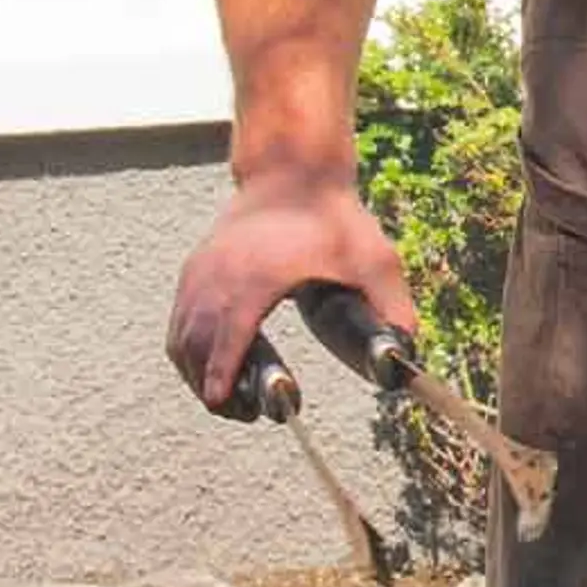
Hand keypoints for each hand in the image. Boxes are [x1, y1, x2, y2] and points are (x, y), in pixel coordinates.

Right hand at [166, 175, 418, 414]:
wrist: (292, 172)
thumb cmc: (334, 219)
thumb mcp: (374, 260)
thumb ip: (392, 306)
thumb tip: (408, 353)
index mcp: (257, 274)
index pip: (231, 329)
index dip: (225, 369)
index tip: (223, 402)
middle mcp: (218, 273)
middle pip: (197, 343)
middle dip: (213, 387)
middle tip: (245, 414)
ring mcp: (199, 272)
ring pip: (181, 337)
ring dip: (197, 374)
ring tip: (230, 400)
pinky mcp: (194, 271)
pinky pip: (178, 323)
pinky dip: (189, 353)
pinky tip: (213, 371)